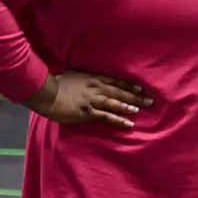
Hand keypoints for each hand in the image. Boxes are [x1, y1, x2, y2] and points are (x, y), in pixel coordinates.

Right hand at [25, 71, 151, 128]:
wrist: (47, 94)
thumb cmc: (58, 83)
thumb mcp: (74, 74)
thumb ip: (85, 77)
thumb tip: (91, 77)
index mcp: (94, 78)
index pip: (116, 82)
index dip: (129, 86)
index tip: (141, 88)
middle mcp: (97, 88)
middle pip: (120, 92)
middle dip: (136, 96)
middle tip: (150, 101)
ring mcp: (93, 101)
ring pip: (116, 103)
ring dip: (129, 106)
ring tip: (140, 110)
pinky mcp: (88, 112)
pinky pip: (107, 117)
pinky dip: (118, 120)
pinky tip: (128, 123)